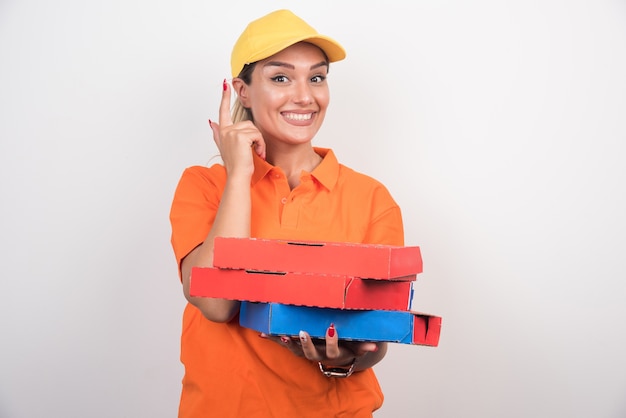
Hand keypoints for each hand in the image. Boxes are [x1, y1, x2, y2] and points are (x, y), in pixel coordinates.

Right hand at [209, 79, 265, 176]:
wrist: (238, 175)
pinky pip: (257, 135)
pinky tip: (258, 153)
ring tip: (256, 153)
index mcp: (222, 131)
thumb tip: (210, 121)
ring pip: (254, 129)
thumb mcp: (226, 147)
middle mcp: (225, 130)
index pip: (223, 111)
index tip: (225, 84)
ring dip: (259, 142)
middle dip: (255, 137)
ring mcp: (231, 132)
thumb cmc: (235, 164)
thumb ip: (218, 133)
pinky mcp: (240, 136)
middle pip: (248, 123)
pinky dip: (261, 145)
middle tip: (255, 151)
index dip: (224, 98)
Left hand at [261, 324, 381, 367]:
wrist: (335, 356)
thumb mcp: (356, 346)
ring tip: (280, 334)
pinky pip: (283, 344)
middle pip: (311, 353)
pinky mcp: (296, 347)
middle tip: (302, 332)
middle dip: (306, 343)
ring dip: (287, 342)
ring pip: (295, 350)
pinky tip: (262, 333)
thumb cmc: (346, 346)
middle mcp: (318, 355)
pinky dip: (272, 339)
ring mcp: (305, 352)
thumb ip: (364, 346)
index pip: (333, 350)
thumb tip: (374, 347)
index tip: (332, 329)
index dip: (332, 342)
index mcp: (333, 353)